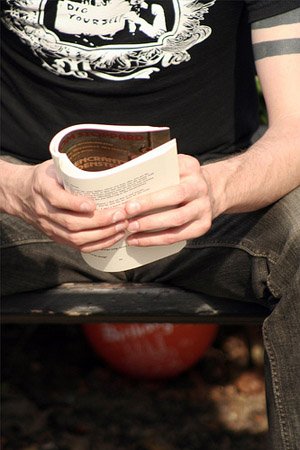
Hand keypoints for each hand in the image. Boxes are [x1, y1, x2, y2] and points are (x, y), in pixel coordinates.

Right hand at [3, 160, 127, 251]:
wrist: (20, 194)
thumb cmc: (43, 177)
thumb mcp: (53, 167)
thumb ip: (70, 168)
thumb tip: (102, 164)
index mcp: (42, 188)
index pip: (57, 199)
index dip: (75, 204)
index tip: (93, 204)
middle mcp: (44, 211)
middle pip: (71, 223)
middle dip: (99, 222)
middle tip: (120, 215)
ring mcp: (50, 227)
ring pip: (76, 238)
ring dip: (102, 235)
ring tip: (121, 226)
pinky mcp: (57, 237)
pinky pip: (78, 246)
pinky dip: (98, 244)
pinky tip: (113, 237)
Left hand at [125, 154, 212, 246]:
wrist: (212, 191)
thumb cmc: (183, 179)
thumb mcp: (174, 167)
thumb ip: (156, 171)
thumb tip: (127, 180)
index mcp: (190, 168)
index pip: (170, 175)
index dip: (150, 189)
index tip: (129, 199)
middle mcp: (199, 187)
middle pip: (175, 196)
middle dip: (148, 205)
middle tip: (127, 213)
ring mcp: (204, 208)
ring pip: (176, 219)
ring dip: (151, 226)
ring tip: (130, 229)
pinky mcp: (203, 226)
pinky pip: (177, 236)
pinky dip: (155, 240)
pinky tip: (138, 240)